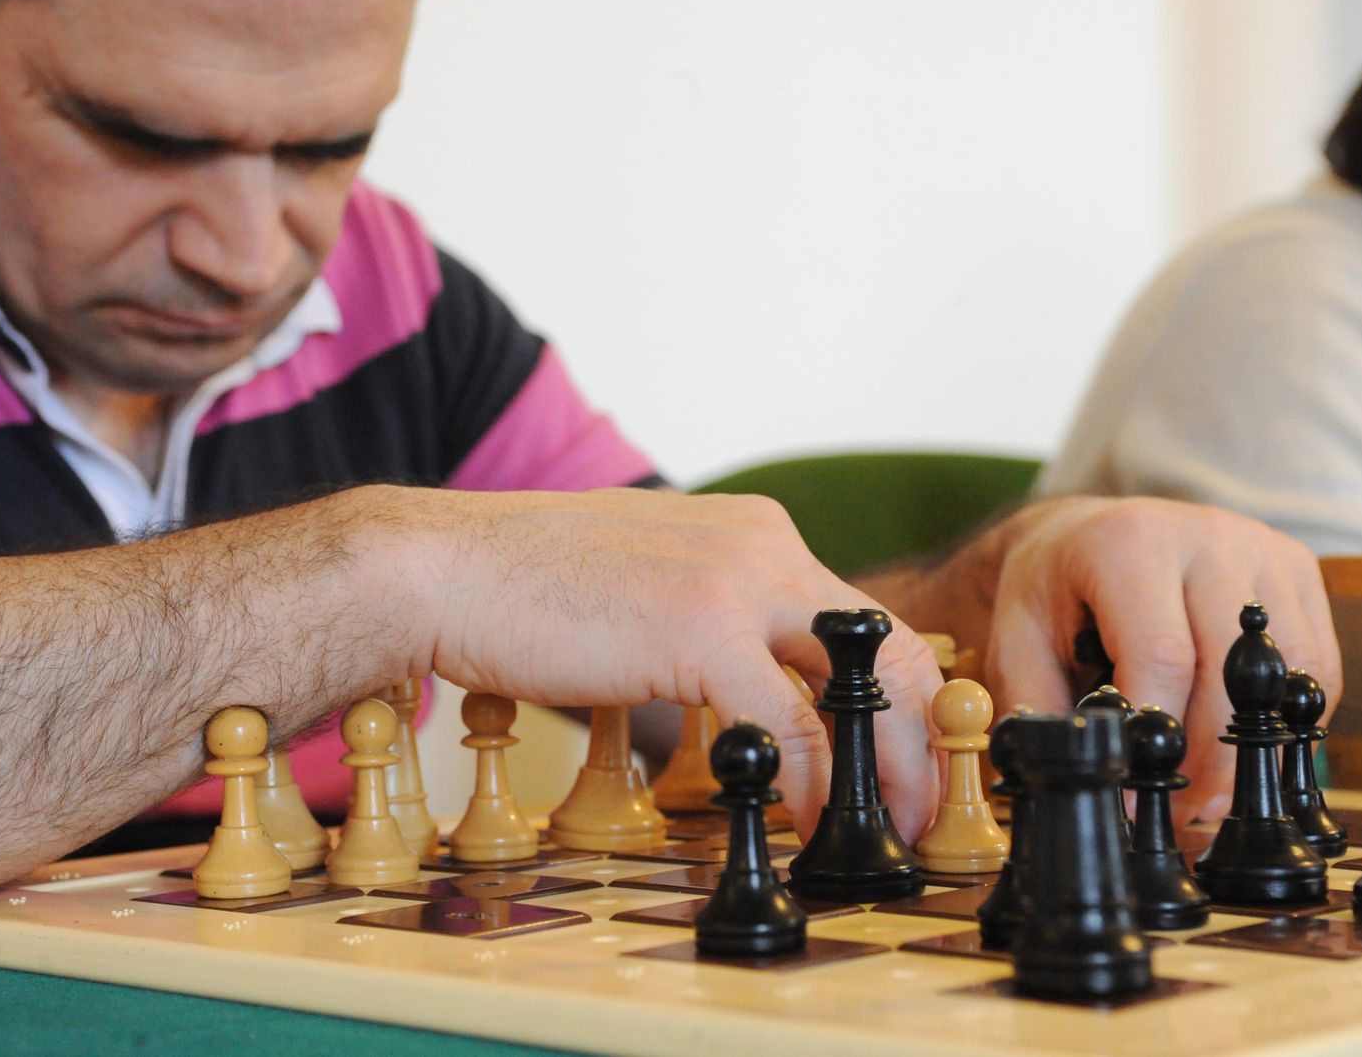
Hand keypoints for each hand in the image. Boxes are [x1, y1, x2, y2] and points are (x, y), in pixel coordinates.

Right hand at [392, 486, 946, 836]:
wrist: (441, 568)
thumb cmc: (523, 586)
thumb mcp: (648, 585)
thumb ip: (710, 620)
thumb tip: (745, 691)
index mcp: (754, 533)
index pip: (859, 620)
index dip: (893, 697)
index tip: (899, 760)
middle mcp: (762, 545)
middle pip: (883, 647)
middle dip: (915, 738)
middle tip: (920, 809)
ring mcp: (735, 580)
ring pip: (854, 685)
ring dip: (882, 769)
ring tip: (885, 829)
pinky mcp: (698, 628)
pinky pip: (785, 724)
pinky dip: (807, 782)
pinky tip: (802, 820)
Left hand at [977, 496, 1338, 822]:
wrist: (1085, 531)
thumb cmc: (1053, 588)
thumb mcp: (1017, 639)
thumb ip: (1042, 706)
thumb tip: (1080, 777)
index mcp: (1130, 544)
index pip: (1164, 653)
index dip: (1157, 735)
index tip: (1138, 793)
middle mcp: (1205, 536)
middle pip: (1234, 667)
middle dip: (1212, 757)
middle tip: (1185, 811)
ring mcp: (1260, 548)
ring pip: (1289, 668)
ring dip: (1258, 745)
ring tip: (1213, 792)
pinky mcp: (1296, 568)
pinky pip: (1315, 661)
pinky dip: (1289, 718)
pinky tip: (1245, 751)